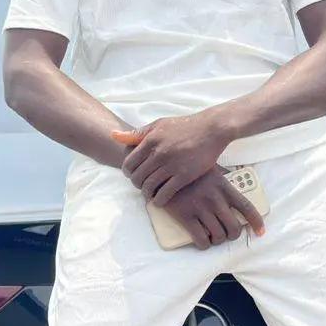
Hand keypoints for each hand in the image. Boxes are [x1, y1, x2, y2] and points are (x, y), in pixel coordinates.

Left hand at [112, 111, 229, 202]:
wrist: (212, 129)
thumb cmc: (185, 126)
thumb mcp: (159, 125)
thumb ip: (137, 133)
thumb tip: (113, 135)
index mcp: (150, 140)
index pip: (129, 164)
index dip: (128, 173)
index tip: (133, 175)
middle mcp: (158, 153)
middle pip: (137, 177)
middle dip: (137, 184)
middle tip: (142, 186)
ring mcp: (171, 165)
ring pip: (149, 187)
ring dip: (147, 194)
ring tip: (150, 195)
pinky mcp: (184, 175)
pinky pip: (165, 193)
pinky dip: (159, 200)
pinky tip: (160, 201)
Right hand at [161, 168, 265, 250]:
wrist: (163, 170)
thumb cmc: (188, 170)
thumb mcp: (210, 169)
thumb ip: (223, 179)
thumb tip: (237, 184)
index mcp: (224, 187)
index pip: (247, 207)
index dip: (256, 222)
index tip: (260, 231)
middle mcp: (215, 199)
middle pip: (233, 227)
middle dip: (232, 235)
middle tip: (226, 234)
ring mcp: (200, 209)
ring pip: (218, 236)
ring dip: (217, 240)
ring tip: (212, 236)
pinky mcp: (185, 217)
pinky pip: (201, 239)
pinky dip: (204, 244)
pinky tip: (201, 240)